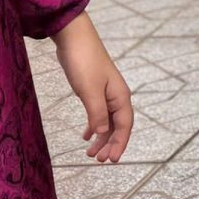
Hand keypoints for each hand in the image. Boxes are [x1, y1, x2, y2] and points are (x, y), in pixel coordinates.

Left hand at [52, 14, 132, 161]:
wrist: (74, 38)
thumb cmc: (84, 62)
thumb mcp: (89, 90)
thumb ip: (96, 113)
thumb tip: (101, 133)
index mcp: (120, 96)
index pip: (124, 126)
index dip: (120, 144)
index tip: (112, 160)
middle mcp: (116, 96)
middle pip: (117, 126)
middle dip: (110, 144)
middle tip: (99, 161)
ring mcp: (105, 93)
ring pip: (107, 121)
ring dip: (101, 137)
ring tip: (90, 153)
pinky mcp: (94, 90)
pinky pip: (98, 113)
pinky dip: (93, 126)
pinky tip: (85, 135)